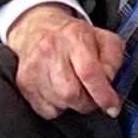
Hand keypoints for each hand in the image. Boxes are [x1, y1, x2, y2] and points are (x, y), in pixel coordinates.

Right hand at [6, 3, 124, 119]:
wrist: (36, 27)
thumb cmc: (72, 36)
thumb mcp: (102, 38)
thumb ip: (113, 60)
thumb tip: (109, 84)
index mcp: (74, 36)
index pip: (89, 72)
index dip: (103, 95)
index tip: (112, 107)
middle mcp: (50, 50)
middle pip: (72, 93)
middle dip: (87, 101)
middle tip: (91, 94)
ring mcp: (34, 67)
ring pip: (60, 104)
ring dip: (72, 104)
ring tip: (74, 88)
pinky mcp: (24, 82)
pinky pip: (46, 111)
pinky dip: (57, 107)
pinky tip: (58, 91)